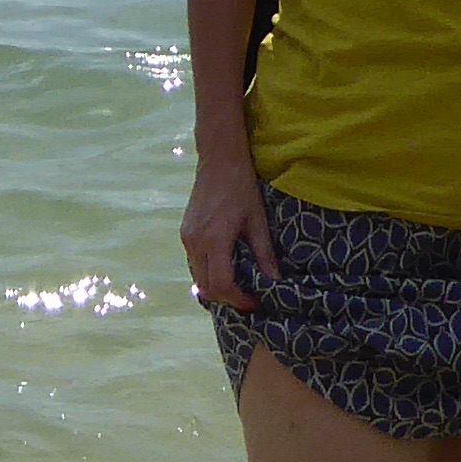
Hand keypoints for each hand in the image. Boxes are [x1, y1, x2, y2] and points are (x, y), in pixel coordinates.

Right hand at [179, 153, 278, 311]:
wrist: (219, 160)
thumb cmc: (242, 187)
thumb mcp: (257, 221)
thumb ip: (264, 254)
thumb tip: (275, 281)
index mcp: (215, 239)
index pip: (221, 284)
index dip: (238, 300)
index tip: (255, 301)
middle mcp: (195, 242)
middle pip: (206, 287)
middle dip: (227, 298)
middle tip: (248, 297)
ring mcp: (187, 238)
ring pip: (198, 277)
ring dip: (217, 286)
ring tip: (239, 284)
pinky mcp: (185, 233)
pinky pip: (195, 263)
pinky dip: (209, 272)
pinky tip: (226, 266)